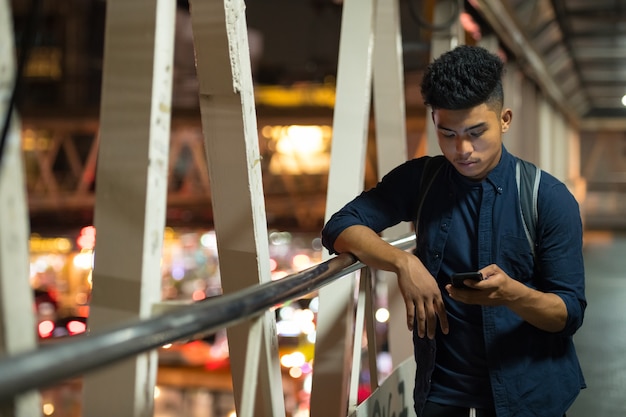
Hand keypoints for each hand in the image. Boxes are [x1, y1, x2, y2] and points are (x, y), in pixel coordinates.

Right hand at [396, 254, 448, 338]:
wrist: (407, 265)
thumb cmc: (419, 273)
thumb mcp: (431, 282)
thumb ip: (434, 294)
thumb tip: (437, 306)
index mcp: (436, 293)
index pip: (442, 310)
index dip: (444, 322)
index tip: (445, 331)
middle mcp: (428, 296)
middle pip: (432, 316)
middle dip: (432, 328)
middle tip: (431, 336)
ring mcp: (418, 297)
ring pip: (421, 316)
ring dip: (422, 327)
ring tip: (421, 335)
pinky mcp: (408, 297)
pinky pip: (410, 312)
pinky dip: (410, 321)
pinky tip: (410, 327)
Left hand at [445, 264, 567, 331]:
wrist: (512, 295)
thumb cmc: (503, 279)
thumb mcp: (497, 270)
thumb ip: (486, 270)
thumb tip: (475, 274)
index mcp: (496, 284)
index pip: (484, 285)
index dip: (474, 284)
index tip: (464, 281)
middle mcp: (490, 294)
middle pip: (473, 295)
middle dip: (459, 291)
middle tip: (449, 286)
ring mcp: (486, 300)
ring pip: (470, 300)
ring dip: (458, 296)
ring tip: (449, 291)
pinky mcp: (483, 303)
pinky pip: (471, 302)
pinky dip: (461, 299)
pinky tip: (454, 295)